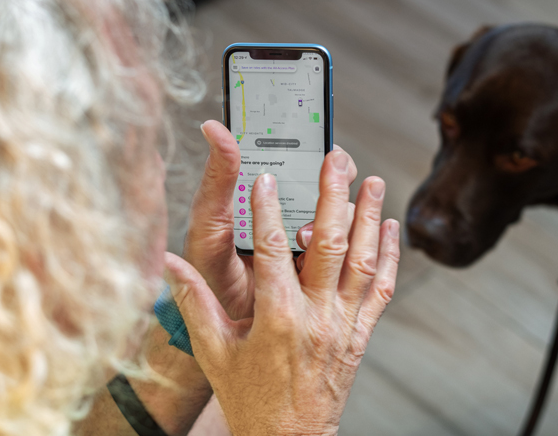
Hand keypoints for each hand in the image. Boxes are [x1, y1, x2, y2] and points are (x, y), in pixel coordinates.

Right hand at [165, 150, 400, 435]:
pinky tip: (390, 228)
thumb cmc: (249, 397)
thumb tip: (167, 263)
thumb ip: (194, 303)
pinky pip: (381, 289)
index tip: (266, 177)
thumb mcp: (214, 351)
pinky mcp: (361, 334)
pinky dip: (389, 256)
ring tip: (371, 182)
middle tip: (334, 161)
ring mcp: (344, 324)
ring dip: (368, 218)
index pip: (271, 250)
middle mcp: (317, 316)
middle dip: (331, 197)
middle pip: (328, 245)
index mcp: (277, 318)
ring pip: (363, 261)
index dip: (267, 210)